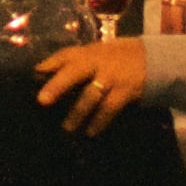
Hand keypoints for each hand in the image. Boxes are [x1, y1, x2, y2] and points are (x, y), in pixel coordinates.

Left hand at [34, 39, 153, 133]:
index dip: (47, 65)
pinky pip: (109, 108)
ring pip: (91, 95)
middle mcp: (97, 62)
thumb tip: (42, 75)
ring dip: (78, 113)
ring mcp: (111, 76)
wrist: (153, 58)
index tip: (32, 76)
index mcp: (86, 52)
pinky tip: (91, 132)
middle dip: (58, 86)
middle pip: (74, 72)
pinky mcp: (125, 91)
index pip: (63, 56)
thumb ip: (72, 62)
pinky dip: (99, 121)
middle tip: (42, 101)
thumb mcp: (94, 53)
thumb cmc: (114, 58)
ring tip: (67, 128)